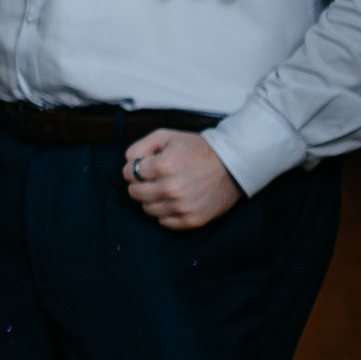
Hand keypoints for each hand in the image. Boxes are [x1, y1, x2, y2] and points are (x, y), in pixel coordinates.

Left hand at [121, 129, 242, 230]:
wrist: (232, 165)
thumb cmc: (197, 149)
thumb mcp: (167, 136)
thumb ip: (141, 146)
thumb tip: (128, 161)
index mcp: (163, 166)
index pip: (129, 172)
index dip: (135, 167)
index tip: (146, 166)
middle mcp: (170, 188)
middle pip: (134, 192)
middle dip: (140, 183)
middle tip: (153, 178)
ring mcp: (181, 207)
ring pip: (146, 209)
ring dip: (151, 199)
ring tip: (166, 188)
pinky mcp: (191, 220)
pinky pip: (163, 222)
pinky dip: (165, 213)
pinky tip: (175, 201)